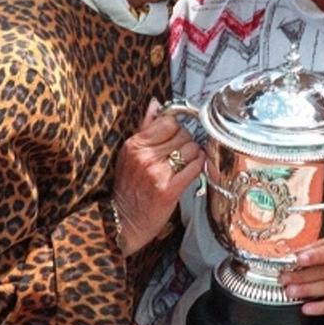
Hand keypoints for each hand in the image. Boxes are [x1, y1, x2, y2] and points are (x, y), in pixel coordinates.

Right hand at [110, 99, 203, 254]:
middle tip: (181, 153)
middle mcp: (145, 157)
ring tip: (185, 163)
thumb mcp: (129, 154)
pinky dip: (199, 165)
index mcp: (134, 145)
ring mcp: (157, 173)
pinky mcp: (169, 189)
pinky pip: (195, 166)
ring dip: (193, 154)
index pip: (169, 121)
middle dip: (186, 142)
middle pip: (183, 134)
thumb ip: (145, 128)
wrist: (124, 221)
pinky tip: (194, 168)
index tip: (177, 136)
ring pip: (192, 149)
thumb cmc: (129, 188)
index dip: (177, 128)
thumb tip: (156, 103)